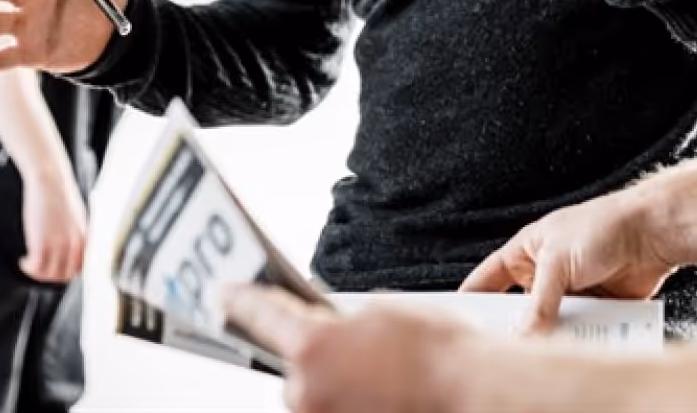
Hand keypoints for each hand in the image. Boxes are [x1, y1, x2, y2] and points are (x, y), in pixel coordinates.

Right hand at [19, 165, 87, 283]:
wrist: (50, 180)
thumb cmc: (61, 196)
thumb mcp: (76, 218)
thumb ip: (75, 236)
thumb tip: (69, 252)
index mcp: (86, 237)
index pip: (80, 268)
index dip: (65, 271)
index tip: (53, 267)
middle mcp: (75, 243)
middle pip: (65, 275)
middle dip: (50, 275)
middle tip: (39, 267)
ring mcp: (59, 244)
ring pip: (49, 275)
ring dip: (37, 273)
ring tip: (30, 263)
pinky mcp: (42, 242)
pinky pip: (36, 268)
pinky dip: (28, 268)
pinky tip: (23, 260)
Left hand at [222, 287, 474, 412]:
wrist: (471, 394)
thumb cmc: (436, 353)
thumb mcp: (383, 310)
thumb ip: (343, 318)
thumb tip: (335, 328)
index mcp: (309, 347)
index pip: (259, 314)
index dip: (239, 300)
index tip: (224, 294)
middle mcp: (305, 392)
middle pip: (295, 365)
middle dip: (319, 353)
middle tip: (356, 347)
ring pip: (315, 396)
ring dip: (338, 384)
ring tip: (383, 375)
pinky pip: (335, 412)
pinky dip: (351, 402)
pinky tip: (383, 392)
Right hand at [460, 183, 679, 332]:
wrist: (651, 234)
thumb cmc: (602, 226)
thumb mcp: (558, 260)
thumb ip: (539, 301)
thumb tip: (524, 335)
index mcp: (526, 253)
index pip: (487, 281)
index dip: (471, 302)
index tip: (459, 327)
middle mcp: (545, 276)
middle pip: (519, 314)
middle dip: (518, 332)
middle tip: (512, 352)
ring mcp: (570, 296)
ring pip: (550, 329)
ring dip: (554, 340)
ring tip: (553, 353)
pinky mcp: (596, 311)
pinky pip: (581, 335)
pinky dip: (581, 343)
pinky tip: (584, 351)